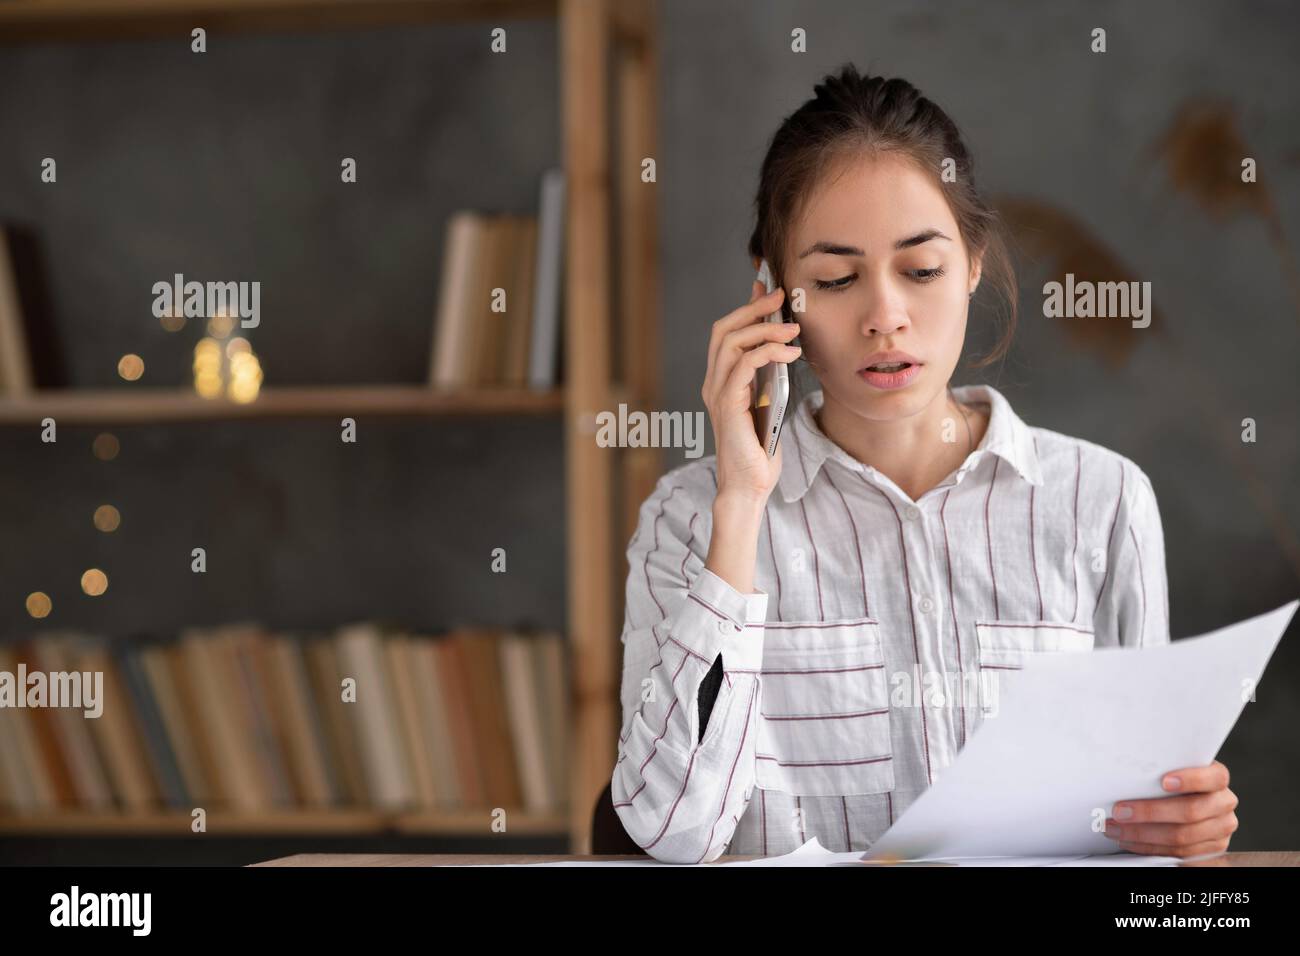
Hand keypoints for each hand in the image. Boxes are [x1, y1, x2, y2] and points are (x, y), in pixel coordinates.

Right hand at [702, 277, 800, 502]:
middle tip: (781, 298)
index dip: (746, 307)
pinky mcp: (728, 405)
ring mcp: (717, 393)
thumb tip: (783, 349)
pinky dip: (767, 352)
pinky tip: (789, 353)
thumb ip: (770, 379)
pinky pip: (743, 365)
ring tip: (793, 330)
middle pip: (724, 329)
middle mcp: (713, 383)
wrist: (749, 486)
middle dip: (754, 309)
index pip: (726, 333)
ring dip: (765, 329)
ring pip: (731, 342)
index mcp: (721, 382)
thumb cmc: (760, 452)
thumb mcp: (769, 405)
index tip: (767, 288)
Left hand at [1104, 760, 1237, 857]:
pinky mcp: (1212, 849)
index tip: (1163, 782)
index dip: (1191, 780)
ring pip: (1183, 837)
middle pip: (1191, 811)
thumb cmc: (1172, 779)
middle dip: (1150, 812)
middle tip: (1120, 811)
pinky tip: (1130, 840)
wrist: (1187, 799)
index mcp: (1217, 778)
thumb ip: (1160, 769)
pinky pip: (1180, 854)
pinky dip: (1149, 847)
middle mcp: (1224, 803)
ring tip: (1117, 828)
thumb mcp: (1171, 768)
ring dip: (1143, 834)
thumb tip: (1125, 773)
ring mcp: (1221, 828)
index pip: (1214, 777)